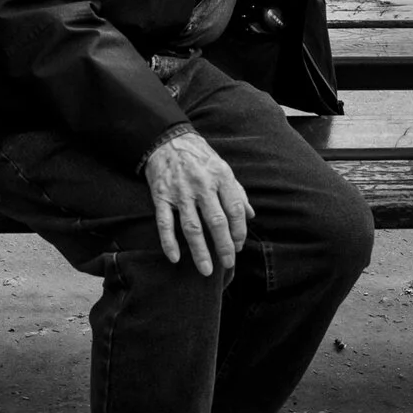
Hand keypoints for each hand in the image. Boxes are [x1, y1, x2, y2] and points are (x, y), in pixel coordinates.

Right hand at [143, 130, 252, 276]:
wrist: (167, 141)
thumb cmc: (199, 157)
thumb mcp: (223, 169)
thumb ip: (236, 192)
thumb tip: (251, 215)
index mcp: (221, 177)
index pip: (235, 209)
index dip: (239, 230)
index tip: (239, 245)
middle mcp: (201, 185)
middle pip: (216, 221)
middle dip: (224, 246)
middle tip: (229, 264)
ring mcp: (180, 192)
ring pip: (192, 227)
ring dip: (200, 251)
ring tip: (207, 270)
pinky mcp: (161, 196)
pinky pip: (165, 223)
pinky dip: (169, 242)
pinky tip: (175, 258)